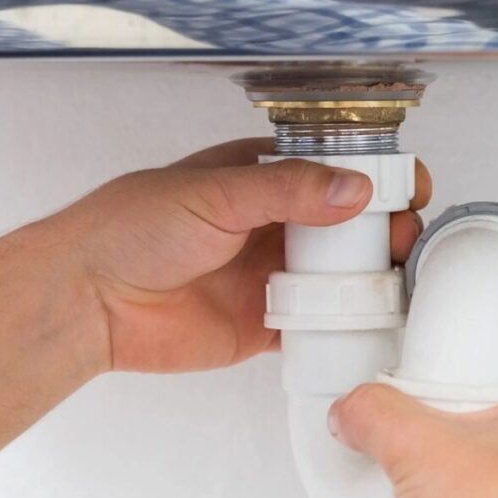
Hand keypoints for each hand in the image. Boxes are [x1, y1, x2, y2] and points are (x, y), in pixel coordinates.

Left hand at [52, 139, 431, 374]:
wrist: (87, 299)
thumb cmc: (129, 229)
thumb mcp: (215, 192)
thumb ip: (287, 190)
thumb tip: (354, 189)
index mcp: (258, 177)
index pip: (334, 170)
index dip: (376, 178)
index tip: (409, 190)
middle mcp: (269, 226)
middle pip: (348, 227)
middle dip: (385, 233)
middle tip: (404, 243)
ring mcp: (268, 277)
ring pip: (340, 278)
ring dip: (373, 281)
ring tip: (399, 284)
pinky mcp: (261, 327)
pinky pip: (316, 327)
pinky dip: (345, 328)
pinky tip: (372, 325)